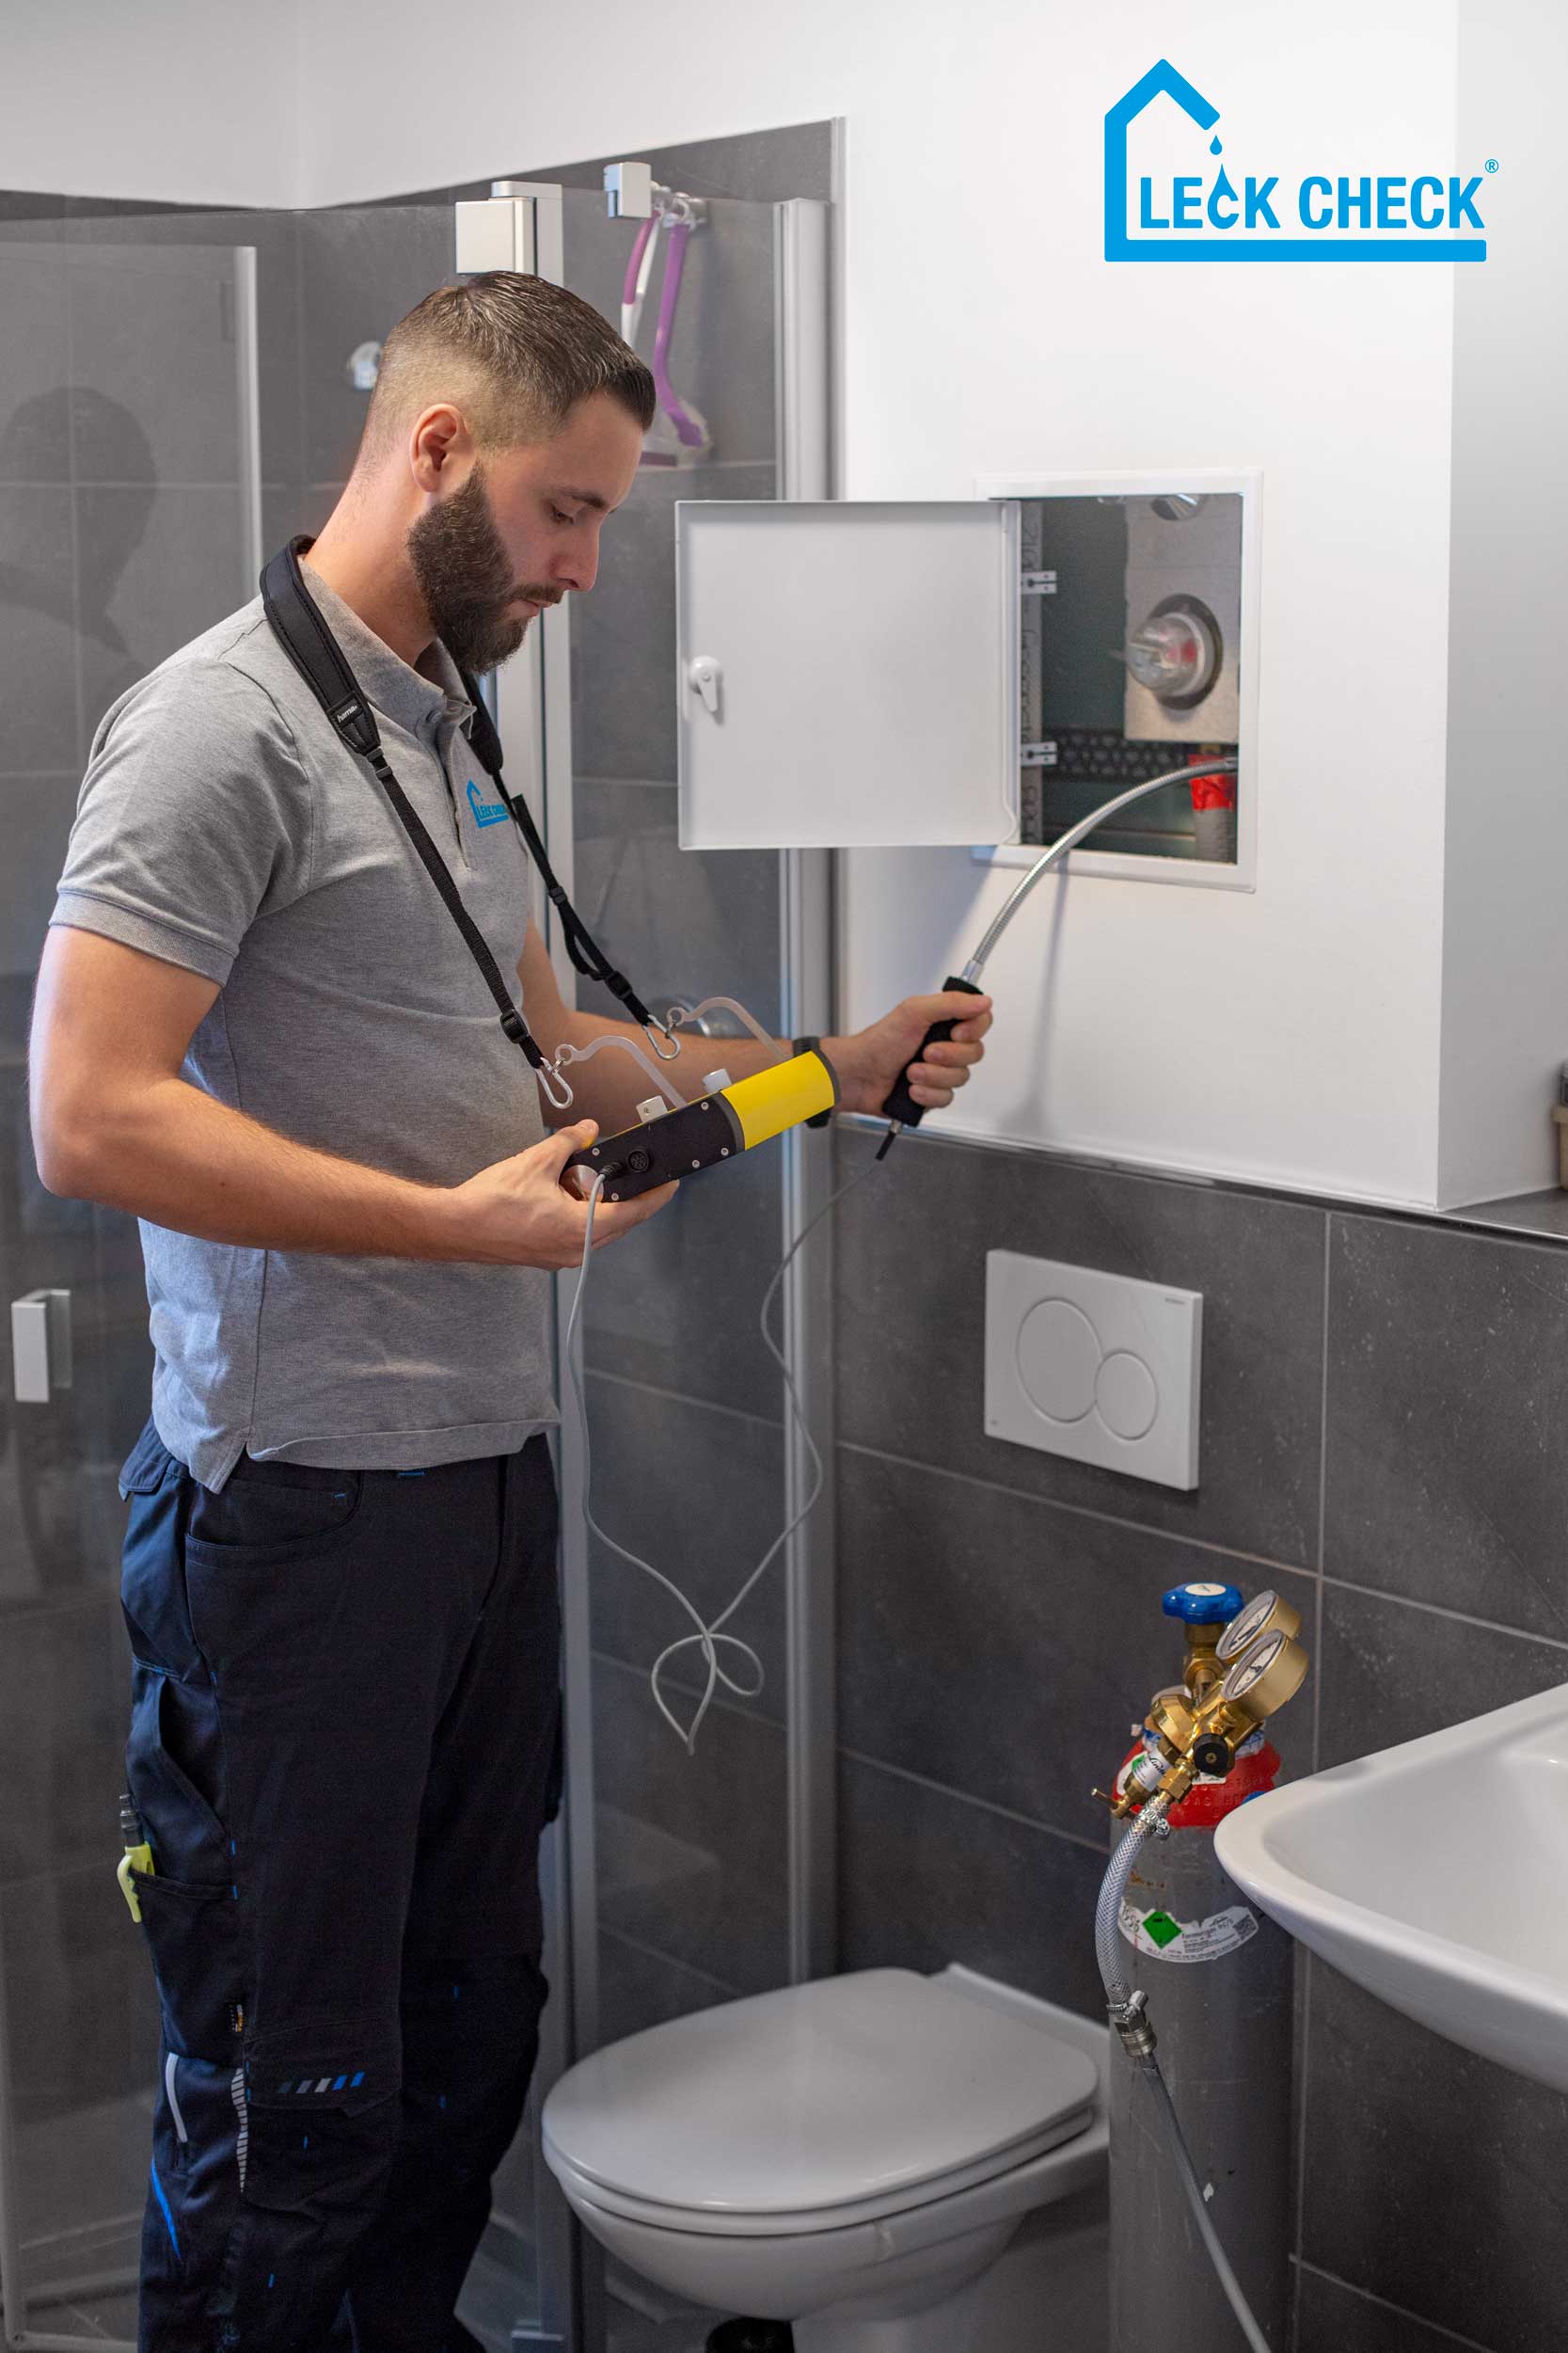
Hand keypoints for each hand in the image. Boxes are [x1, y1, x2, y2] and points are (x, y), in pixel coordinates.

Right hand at [442, 1121, 676, 1267]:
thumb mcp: (537, 1161)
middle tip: (620, 1170)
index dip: (656, 1197)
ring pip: (594, 1229)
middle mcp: (575, 1250)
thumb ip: (569, 1143)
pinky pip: (575, 1233)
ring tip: (577, 1177)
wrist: (455, 1227)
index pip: (633, 1213)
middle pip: (617, 1223)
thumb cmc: (492, 1202)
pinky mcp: (545, 1255)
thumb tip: (588, 1129)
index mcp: (580, 1230)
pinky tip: (560, 1192)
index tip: (671, 1184)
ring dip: (594, 1204)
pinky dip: (576, 1213)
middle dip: (621, 1196)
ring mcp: (560, 1256)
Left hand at [823, 992, 993, 1116]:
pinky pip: (947, 1098)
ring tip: (910, 1072)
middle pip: (975, 1053)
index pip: (980, 1022)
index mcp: (943, 1022)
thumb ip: (951, 1003)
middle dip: (948, 1055)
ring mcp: (940, 1071)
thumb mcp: (913, 1012)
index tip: (956, 1032)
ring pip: (961, 1078)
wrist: (858, 1076)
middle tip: (925, 1052)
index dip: (974, 1029)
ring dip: (933, 1075)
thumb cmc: (879, 1043)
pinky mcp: (933, 1094)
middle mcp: (946, 1045)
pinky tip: (910, 1089)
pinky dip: (926, 1094)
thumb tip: (983, 1001)